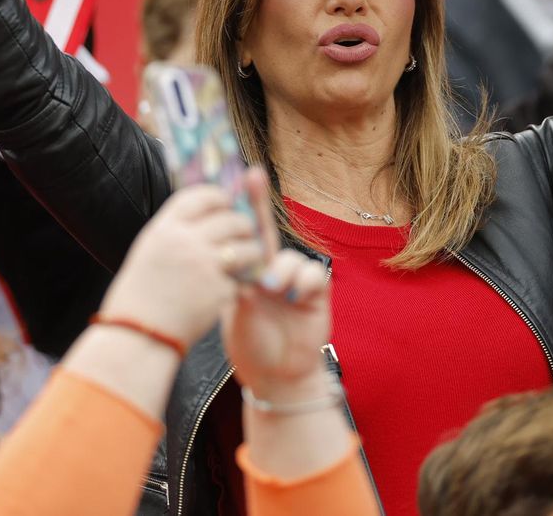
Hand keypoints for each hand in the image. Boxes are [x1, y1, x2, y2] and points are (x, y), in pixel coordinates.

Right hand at [100, 182, 266, 348]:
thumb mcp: (149, 252)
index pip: (200, 196)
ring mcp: (204, 266)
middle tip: (245, 232)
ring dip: (252, 251)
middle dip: (243, 224)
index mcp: (164, 229)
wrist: (137, 336)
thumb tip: (202, 215)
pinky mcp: (219, 291)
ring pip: (246, 245)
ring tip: (249, 258)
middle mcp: (185, 242)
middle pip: (230, 219)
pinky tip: (240, 284)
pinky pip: (244, 277)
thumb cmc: (139, 298)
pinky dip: (245, 280)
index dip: (218, 196)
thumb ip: (174, 232)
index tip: (227, 202)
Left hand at [222, 170, 330, 395]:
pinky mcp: (317, 295)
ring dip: (282, 272)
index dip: (241, 207)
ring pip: (291, 258)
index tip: (236, 176)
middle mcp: (270, 270)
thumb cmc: (250, 346)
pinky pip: (314, 276)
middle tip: (254, 176)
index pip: (242, 237)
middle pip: (267, 231)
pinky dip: (303, 285)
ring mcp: (294, 281)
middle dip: (260, 202)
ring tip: (272, 291)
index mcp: (247, 274)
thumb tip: (238, 273)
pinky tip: (295, 300)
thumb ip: (239, 293)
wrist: (276, 377)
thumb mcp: (236, 317)